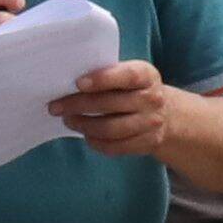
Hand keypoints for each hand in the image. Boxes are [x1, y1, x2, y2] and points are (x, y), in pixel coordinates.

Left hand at [57, 60, 175, 158]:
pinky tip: (85, 134)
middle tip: (55, 106)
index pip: (126, 76)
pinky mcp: (147, 143)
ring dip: (83, 126)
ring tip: (68, 120)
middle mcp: (152, 99)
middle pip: (110, 104)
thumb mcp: (128, 75)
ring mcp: (151, 123)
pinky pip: (116, 147)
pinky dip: (96, 142)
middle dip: (78, 105)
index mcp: (147, 75)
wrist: (166, 114)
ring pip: (110, 129)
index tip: (78, 83)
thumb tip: (68, 82)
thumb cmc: (134, 89)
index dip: (102, 79)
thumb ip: (107, 75)